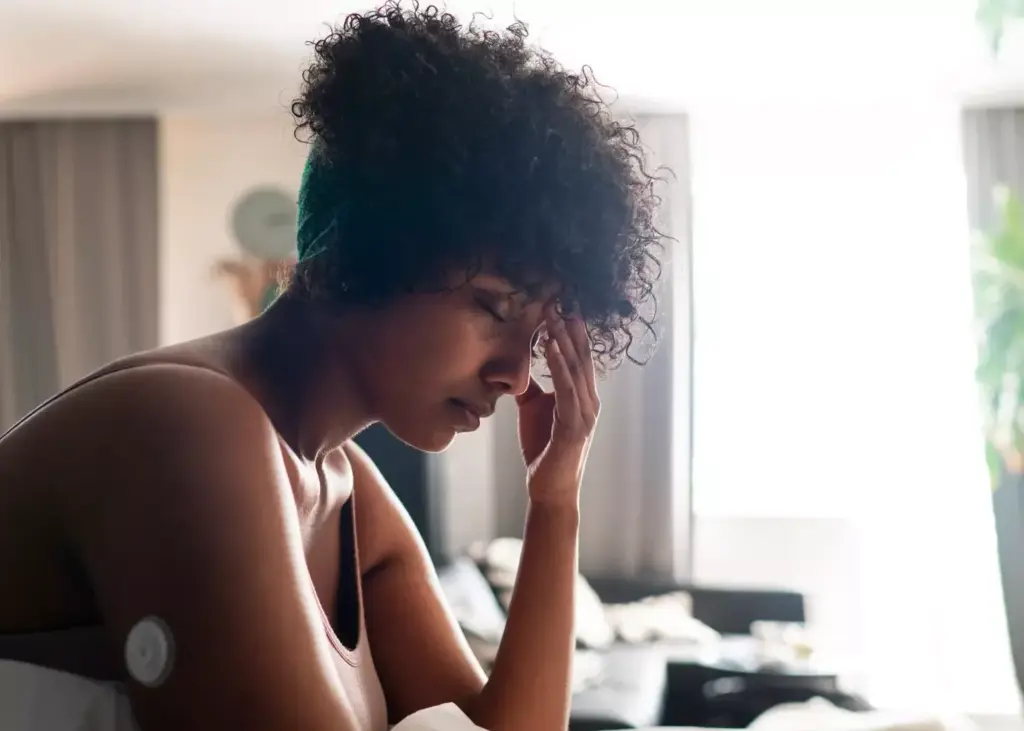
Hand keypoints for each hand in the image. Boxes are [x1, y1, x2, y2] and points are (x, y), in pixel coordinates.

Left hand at [516, 307, 599, 505]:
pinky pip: (567, 389)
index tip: (561, 306)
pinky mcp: (575, 427)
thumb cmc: (543, 449)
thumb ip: (533, 387)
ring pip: (576, 370)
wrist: (550, 487)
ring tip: (554, 317)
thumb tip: (518, 366)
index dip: (571, 332)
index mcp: (583, 397)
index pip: (579, 358)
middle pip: (581, 358)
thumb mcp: (535, 409)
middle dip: (569, 329)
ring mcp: (585, 414)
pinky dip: (559, 366)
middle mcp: (590, 402)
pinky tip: (550, 347)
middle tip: (559, 301)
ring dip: (565, 341)